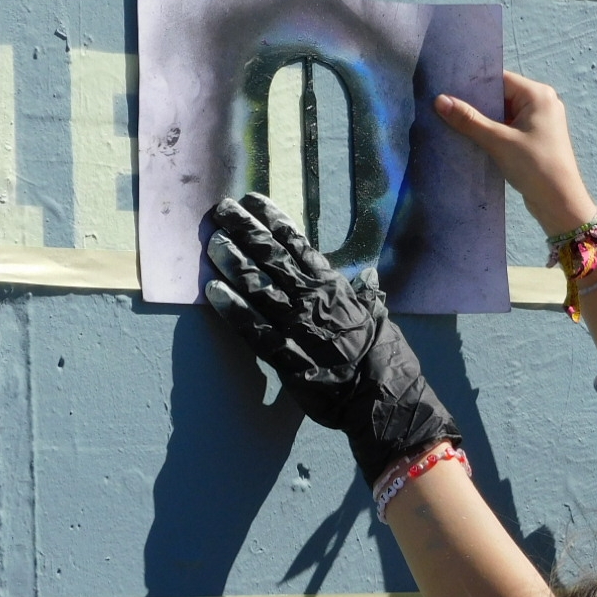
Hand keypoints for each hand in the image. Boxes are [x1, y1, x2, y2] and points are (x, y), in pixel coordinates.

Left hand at [204, 193, 460, 484]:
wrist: (382, 396)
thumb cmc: (383, 355)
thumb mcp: (378, 316)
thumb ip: (366, 294)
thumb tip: (367, 276)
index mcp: (333, 287)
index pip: (298, 245)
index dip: (274, 221)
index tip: (254, 200)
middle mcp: (311, 300)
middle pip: (271, 258)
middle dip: (245, 230)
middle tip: (223, 208)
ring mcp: (296, 327)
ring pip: (258, 287)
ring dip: (233, 262)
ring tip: (213, 241)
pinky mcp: (285, 357)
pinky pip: (253, 329)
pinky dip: (232, 310)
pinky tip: (214, 291)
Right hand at [434, 70, 596, 235]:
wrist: (560, 202)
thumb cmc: (534, 166)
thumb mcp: (498, 141)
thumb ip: (469, 120)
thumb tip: (440, 100)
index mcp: (538, 95)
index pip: (500, 80)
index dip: (473, 85)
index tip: (447, 89)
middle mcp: (542, 103)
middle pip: (501, 96)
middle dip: (476, 103)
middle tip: (446, 107)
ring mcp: (540, 122)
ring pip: (504, 113)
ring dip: (483, 120)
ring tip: (454, 121)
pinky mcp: (535, 139)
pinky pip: (509, 127)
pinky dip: (493, 132)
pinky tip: (472, 137)